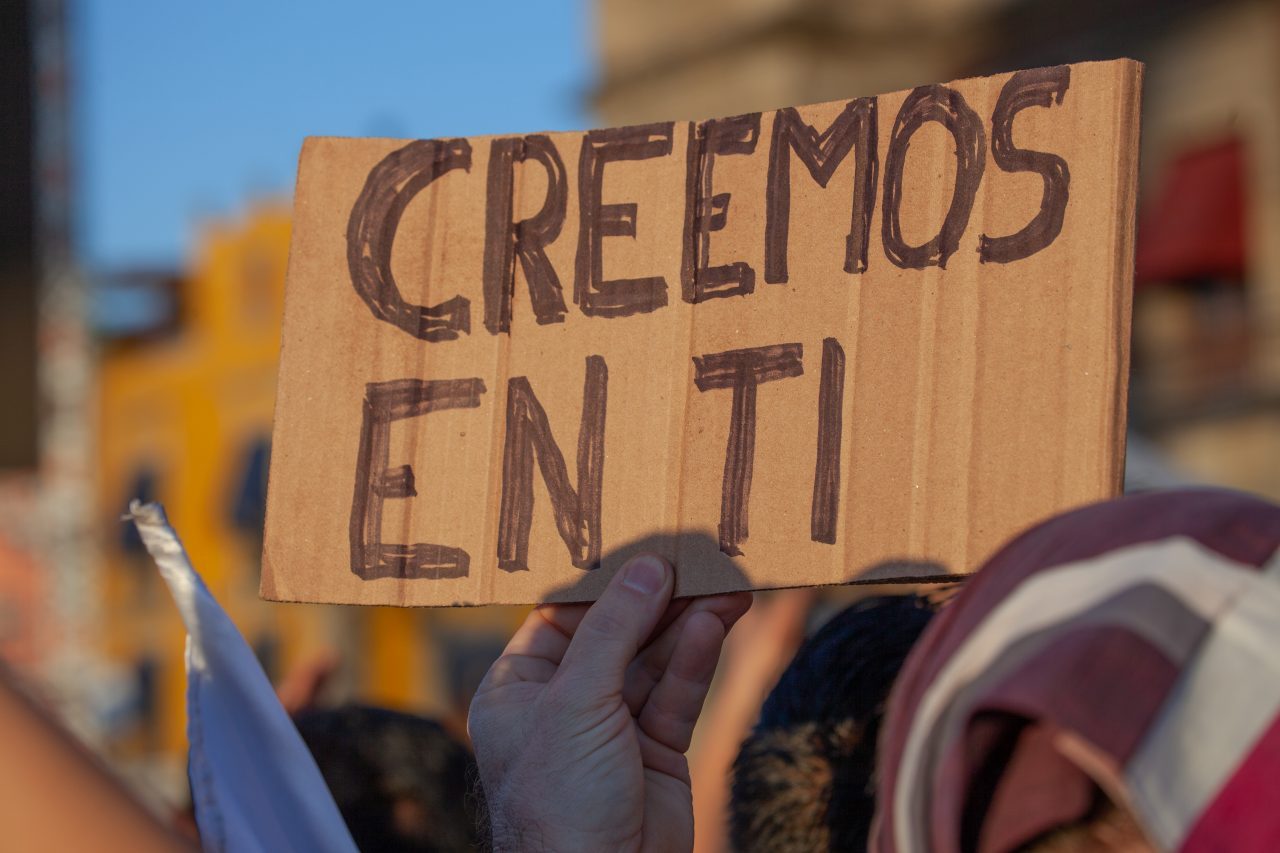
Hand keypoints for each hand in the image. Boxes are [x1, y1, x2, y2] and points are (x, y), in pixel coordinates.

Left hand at [468, 554, 751, 851]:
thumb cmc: (559, 800)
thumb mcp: (575, 701)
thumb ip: (614, 629)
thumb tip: (647, 567)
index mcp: (518, 689)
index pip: (560, 617)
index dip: (601, 582)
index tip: (640, 543)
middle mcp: (563, 704)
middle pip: (615, 633)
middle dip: (656, 600)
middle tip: (696, 558)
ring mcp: (612, 727)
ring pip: (654, 661)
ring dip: (688, 624)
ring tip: (726, 583)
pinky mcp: (655, 751)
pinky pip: (675, 694)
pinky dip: (696, 660)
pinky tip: (716, 623)